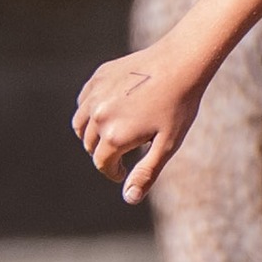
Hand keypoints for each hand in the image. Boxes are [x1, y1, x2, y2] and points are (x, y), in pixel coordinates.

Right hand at [72, 36, 210, 203]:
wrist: (181, 63)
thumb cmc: (178, 107)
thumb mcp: (167, 145)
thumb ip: (146, 173)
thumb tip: (129, 198)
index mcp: (114, 136)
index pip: (102, 163)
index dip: (113, 172)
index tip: (122, 173)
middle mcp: (98, 116)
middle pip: (90, 145)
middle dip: (104, 153)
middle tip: (123, 154)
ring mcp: (96, 94)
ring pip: (81, 124)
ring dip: (91, 134)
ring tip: (111, 136)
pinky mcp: (98, 77)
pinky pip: (85, 101)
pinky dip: (91, 111)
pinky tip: (109, 112)